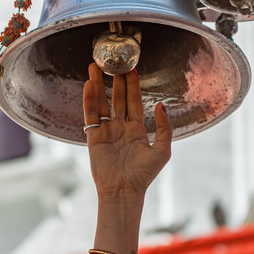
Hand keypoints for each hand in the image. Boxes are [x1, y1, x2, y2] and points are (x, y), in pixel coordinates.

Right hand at [83, 63, 172, 199]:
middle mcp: (121, 127)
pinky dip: (89, 100)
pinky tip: (88, 85)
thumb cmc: (143, 175)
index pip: (134, 101)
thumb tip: (161, 105)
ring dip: (98, 85)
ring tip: (95, 67)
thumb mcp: (162, 151)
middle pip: (117, 98)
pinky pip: (91, 115)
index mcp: (137, 129)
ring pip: (102, 103)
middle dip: (115, 80)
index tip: (132, 68)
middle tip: (113, 62)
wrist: (123, 191)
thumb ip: (164, 128)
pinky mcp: (93, 137)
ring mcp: (106, 131)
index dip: (133, 85)